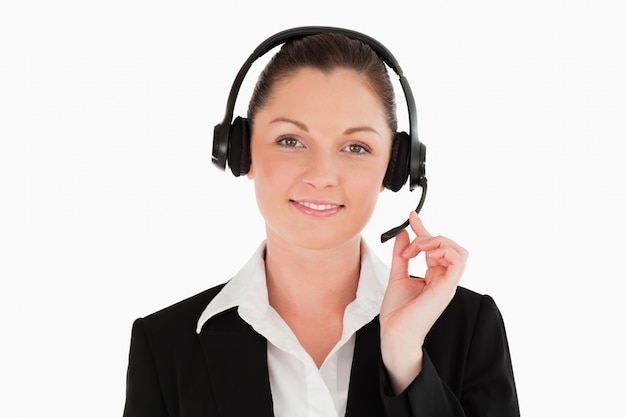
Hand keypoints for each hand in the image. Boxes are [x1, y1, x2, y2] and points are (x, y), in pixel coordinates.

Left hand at [379, 212, 467, 393]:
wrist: (394, 333)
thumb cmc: (397, 312)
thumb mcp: (397, 275)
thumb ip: (401, 254)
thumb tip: (403, 233)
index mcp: (435, 276)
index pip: (436, 247)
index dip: (424, 229)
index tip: (411, 217)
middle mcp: (444, 279)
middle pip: (449, 246)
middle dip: (428, 236)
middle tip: (408, 247)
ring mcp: (447, 284)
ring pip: (458, 251)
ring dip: (436, 242)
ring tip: (417, 250)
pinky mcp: (446, 288)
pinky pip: (458, 261)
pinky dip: (443, 250)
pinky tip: (425, 254)